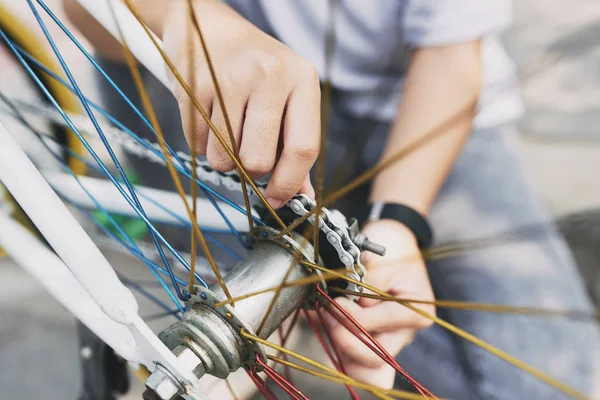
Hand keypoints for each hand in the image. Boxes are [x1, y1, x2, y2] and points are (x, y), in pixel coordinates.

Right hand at [163, 0, 319, 207]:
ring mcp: (230, 78)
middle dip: (249, 171)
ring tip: (226, 131)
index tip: (276, 200)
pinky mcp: (195, 85)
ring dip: (222, 159)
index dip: (289, 184)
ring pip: (224, 158)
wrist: (209, 28)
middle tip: (245, 154)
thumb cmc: (254, 70)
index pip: (304, 148)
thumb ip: (295, 147)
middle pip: (259, 161)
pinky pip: (196, 144)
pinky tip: (208, 120)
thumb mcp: (287, 97)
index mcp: (303, 80)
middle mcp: (270, 76)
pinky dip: (200, 145)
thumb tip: (302, 197)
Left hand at [322, 219, 434, 387]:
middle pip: (373, 361)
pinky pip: (353, 360)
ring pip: (362, 368)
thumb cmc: (393, 249)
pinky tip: (325, 324)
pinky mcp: (371, 340)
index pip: (378, 328)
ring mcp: (388, 340)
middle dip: (343, 340)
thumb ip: (367, 283)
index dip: (351, 318)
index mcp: (415, 314)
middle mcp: (403, 333)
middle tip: (327, 313)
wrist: (393, 244)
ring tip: (326, 320)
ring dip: (338, 348)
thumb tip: (346, 304)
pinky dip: (336, 347)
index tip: (335, 301)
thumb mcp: (383, 260)